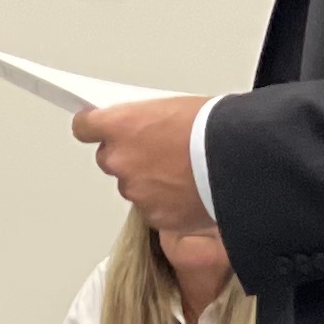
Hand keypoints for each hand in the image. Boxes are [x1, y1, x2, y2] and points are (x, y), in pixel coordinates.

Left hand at [73, 93, 214, 236]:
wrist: (238, 160)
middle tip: (157, 152)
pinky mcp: (153, 216)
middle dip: (128, 157)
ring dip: (149, 182)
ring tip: (182, 173)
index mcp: (120, 126)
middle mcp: (119, 160)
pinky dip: (166, 203)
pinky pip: (153, 209)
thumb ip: (146, 121)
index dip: (94, 127)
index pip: (85, 126)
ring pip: (133, 186)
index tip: (97, 127)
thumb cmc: (213, 127)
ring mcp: (135, 191)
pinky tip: (189, 192)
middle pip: (110, 159)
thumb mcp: (175, 107)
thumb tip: (143, 129)